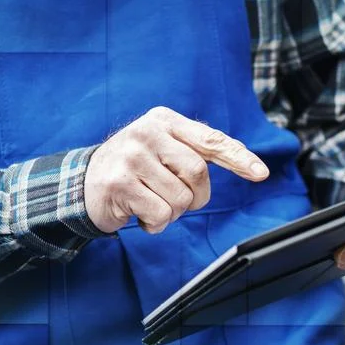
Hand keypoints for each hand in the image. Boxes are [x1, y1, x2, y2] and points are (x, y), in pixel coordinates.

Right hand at [84, 106, 268, 233]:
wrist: (82, 184)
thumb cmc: (134, 168)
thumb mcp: (162, 148)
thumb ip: (196, 150)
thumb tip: (247, 160)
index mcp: (164, 120)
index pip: (210, 140)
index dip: (238, 158)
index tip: (261, 173)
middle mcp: (147, 132)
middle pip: (198, 173)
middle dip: (196, 197)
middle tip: (180, 201)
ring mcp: (131, 157)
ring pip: (181, 198)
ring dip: (173, 213)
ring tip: (152, 203)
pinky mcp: (119, 183)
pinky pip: (160, 214)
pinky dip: (157, 224)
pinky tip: (140, 215)